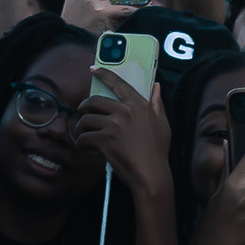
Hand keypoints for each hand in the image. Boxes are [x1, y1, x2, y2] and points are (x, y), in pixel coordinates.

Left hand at [71, 69, 170, 207]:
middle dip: (84, 107)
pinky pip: (84, 137)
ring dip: (81, 128)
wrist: (151, 175)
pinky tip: (84, 148)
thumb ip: (157, 104)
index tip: (93, 69)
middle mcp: (125, 111)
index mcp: (139, 105)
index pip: (118, 83)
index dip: (103, 74)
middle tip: (82, 113)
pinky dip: (81, 143)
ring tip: (83, 134)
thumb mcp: (162, 125)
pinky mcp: (104, 140)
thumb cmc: (157, 151)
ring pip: (86, 120)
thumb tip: (156, 86)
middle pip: (94, 101)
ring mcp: (114, 125)